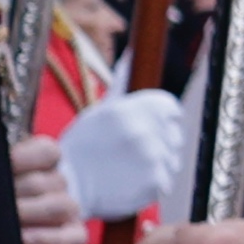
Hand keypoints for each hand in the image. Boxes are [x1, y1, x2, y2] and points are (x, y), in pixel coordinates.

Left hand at [9, 131, 87, 243]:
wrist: (9, 234)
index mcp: (42, 161)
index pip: (46, 152)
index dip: (24, 158)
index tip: (3, 167)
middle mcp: (58, 184)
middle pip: (41, 183)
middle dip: (13, 194)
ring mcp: (69, 210)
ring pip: (59, 206)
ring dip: (27, 214)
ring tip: (1, 223)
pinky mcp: (74, 236)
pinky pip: (73, 238)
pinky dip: (48, 239)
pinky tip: (24, 240)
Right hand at [57, 86, 189, 222]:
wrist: (68, 187)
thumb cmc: (83, 148)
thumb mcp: (98, 112)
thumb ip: (121, 85)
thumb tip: (130, 55)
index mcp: (129, 109)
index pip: (170, 108)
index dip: (163, 120)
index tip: (148, 130)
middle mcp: (142, 130)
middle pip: (175, 135)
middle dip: (160, 144)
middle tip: (131, 154)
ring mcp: (151, 157)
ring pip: (173, 159)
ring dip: (158, 166)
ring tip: (129, 168)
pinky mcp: (156, 182)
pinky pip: (167, 181)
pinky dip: (154, 185)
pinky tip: (131, 183)